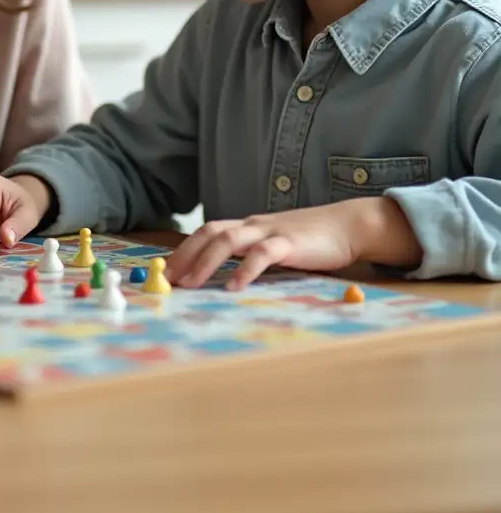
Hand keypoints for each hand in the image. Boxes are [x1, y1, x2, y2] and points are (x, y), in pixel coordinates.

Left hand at [166, 198, 421, 290]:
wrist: (347, 225)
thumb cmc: (309, 239)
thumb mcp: (273, 244)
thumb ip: (251, 254)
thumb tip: (223, 275)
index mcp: (247, 226)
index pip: (207, 232)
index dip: (184, 249)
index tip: (165, 270)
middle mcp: (253, 225)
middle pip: (210, 233)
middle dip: (185, 255)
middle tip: (168, 280)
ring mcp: (270, 231)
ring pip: (229, 240)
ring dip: (205, 262)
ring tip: (191, 285)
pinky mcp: (290, 243)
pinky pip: (263, 255)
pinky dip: (245, 270)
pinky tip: (234, 287)